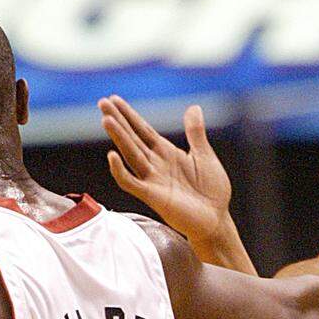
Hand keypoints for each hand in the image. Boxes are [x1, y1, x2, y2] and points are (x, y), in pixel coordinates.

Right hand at [99, 95, 231, 245]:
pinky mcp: (153, 197)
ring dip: (119, 138)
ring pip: (130, 155)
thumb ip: (195, 133)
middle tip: (102, 103)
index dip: (129, 115)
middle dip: (118, 121)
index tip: (114, 99)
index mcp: (166, 153)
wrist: (216, 220)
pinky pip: (131, 183)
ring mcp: (152, 180)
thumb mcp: (204, 155)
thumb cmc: (212, 191)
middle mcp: (156, 164)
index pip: (143, 130)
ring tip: (106, 120)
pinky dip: (120, 171)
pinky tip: (112, 156)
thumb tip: (193, 107)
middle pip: (132, 138)